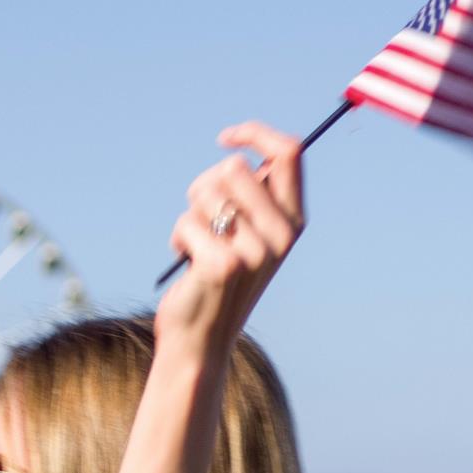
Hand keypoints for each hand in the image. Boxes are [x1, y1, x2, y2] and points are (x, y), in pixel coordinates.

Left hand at [157, 122, 304, 355]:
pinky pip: (186, 223)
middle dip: (206, 187)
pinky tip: (187, 264)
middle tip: (204, 220)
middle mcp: (283, 236)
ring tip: (198, 246)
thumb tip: (240, 156)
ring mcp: (256, 252)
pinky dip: (178, 239)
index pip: (288, 153)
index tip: (224, 139)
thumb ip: (252, 199)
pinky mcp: (224, 266)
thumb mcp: (247, 235)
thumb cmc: (218, 277)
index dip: (255, 133)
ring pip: (205, 192)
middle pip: (235, 167)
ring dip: (191, 215)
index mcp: (294, 221)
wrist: (201, 339)